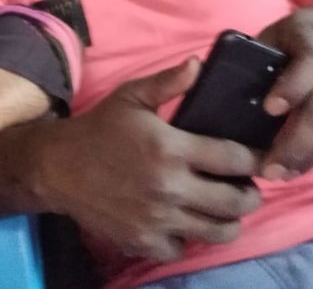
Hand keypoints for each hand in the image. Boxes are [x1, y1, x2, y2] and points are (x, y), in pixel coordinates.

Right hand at [43, 59, 261, 261]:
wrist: (59, 166)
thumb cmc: (100, 128)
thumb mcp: (132, 96)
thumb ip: (168, 81)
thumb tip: (199, 63)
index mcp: (171, 148)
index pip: (234, 159)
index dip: (252, 159)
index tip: (254, 158)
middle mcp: (170, 187)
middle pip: (236, 202)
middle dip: (250, 195)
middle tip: (246, 187)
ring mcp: (158, 219)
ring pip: (218, 232)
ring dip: (228, 221)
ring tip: (223, 207)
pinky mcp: (143, 242)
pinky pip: (183, 248)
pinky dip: (189, 237)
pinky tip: (184, 221)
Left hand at [259, 0, 312, 179]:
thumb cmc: (310, 31)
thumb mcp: (284, 30)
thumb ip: (260, 52)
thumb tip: (220, 74)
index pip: (306, 71)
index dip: (290, 90)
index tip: (270, 108)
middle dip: (296, 142)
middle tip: (270, 168)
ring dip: (307, 158)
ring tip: (278, 174)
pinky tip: (296, 169)